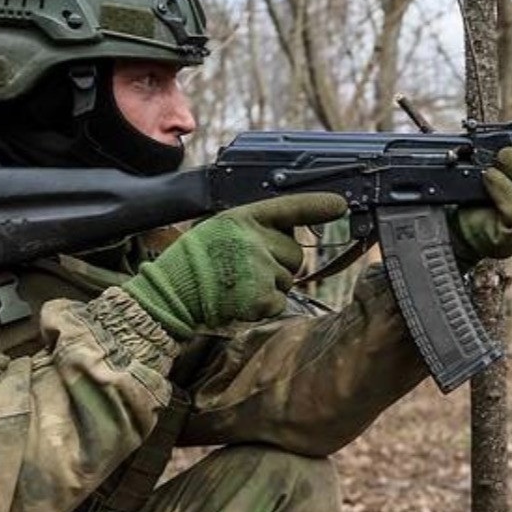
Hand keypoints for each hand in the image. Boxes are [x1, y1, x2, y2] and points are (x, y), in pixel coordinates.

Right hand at [120, 192, 346, 336]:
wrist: (172, 294)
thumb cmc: (194, 264)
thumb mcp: (219, 231)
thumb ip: (252, 229)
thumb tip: (288, 234)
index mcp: (242, 218)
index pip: (288, 207)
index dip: (317, 206)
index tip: (339, 205)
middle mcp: (254, 239)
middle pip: (295, 253)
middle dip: (281, 264)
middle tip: (247, 270)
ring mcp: (260, 267)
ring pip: (289, 279)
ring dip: (271, 286)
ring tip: (238, 285)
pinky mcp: (262, 296)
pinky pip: (280, 301)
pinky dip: (265, 306)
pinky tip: (240, 301)